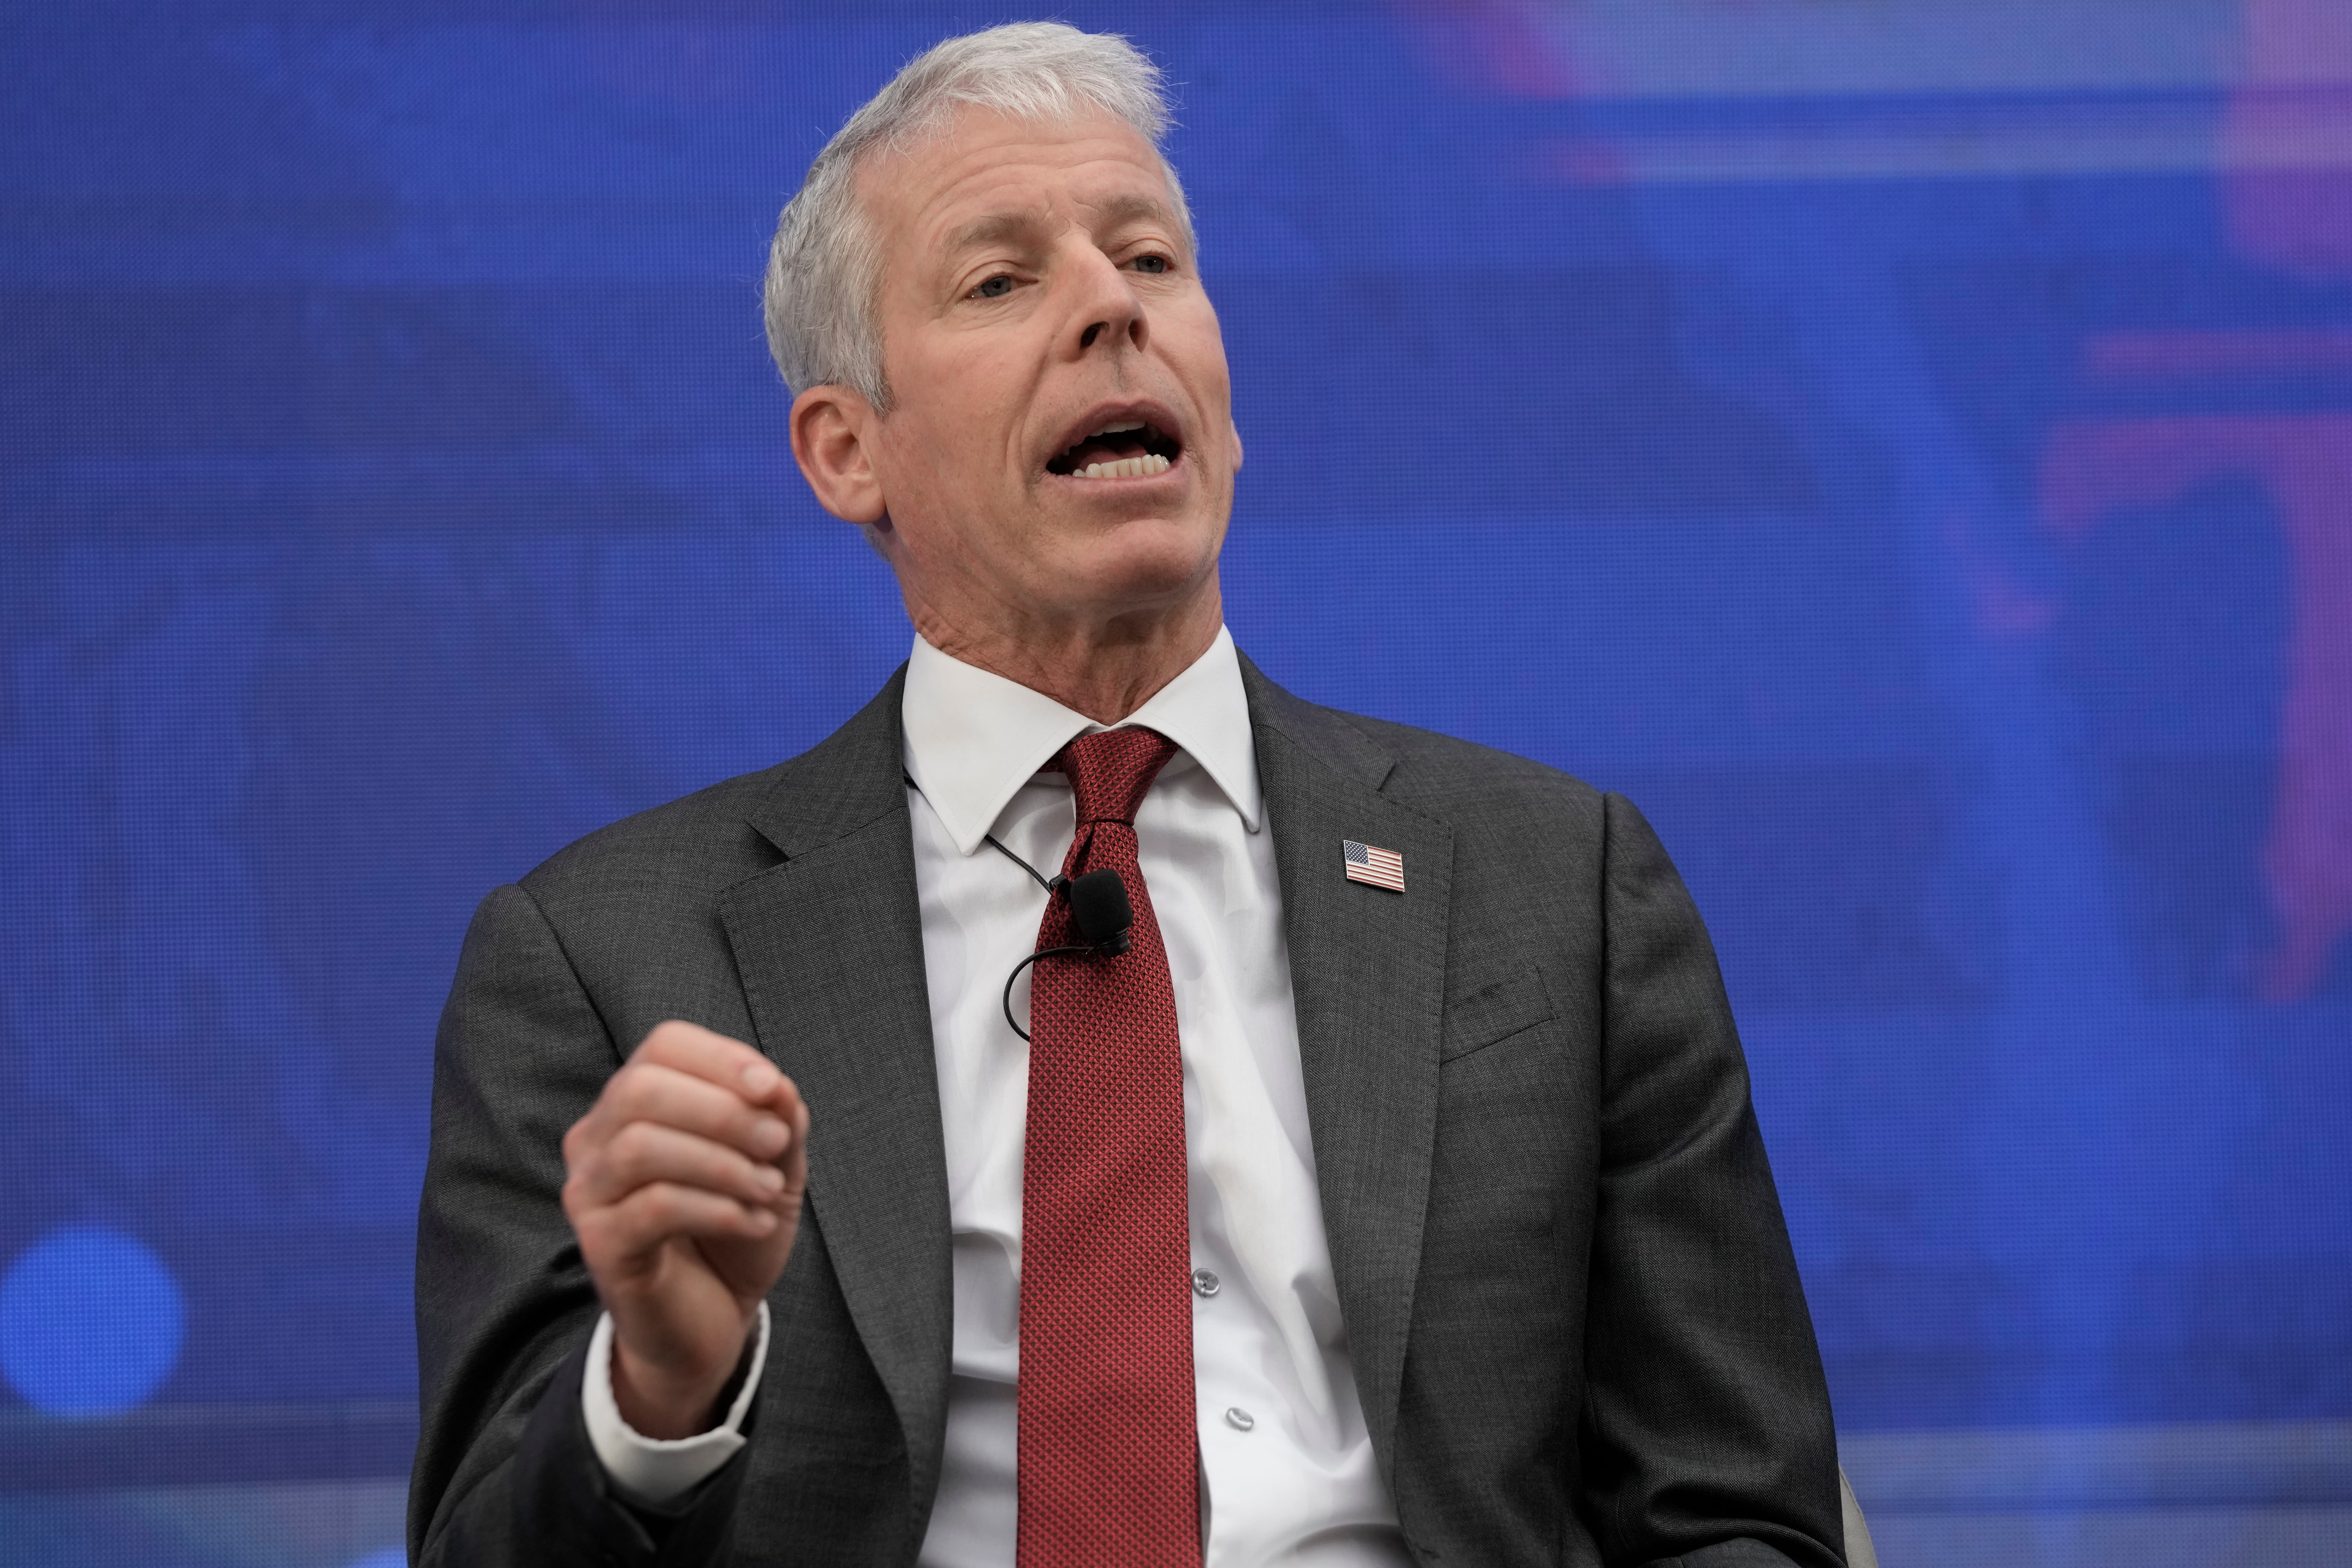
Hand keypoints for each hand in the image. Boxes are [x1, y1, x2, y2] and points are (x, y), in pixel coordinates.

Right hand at [561, 1020, 808, 1437]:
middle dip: (723, 1111)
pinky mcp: (599, 1243)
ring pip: (641, 1146)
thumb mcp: (772, 1165)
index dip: (721, 1058)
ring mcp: (589, 1191)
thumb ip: (777, 1119)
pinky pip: (652, 1208)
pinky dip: (717, 1209)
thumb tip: (777, 1087)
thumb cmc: (734, 1227)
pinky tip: (754, 1223)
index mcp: (635, 1102)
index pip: (664, 1046)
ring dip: (721, 1162)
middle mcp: (597, 1138)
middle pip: (642, 1088)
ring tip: (766, 1189)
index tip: (772, 1088)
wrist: (713, 1318)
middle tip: (776, 1145)